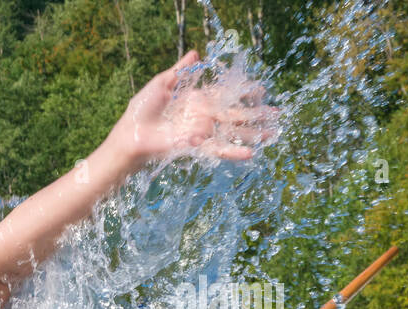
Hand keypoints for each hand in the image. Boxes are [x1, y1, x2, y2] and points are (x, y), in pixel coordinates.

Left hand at [110, 50, 278, 167]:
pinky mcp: (196, 146)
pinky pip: (218, 150)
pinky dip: (233, 152)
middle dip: (256, 115)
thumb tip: (196, 54)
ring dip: (252, 135)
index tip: (261, 90)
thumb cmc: (142, 110)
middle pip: (235, 115)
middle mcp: (203, 117)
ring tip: (272, 135)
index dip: (243, 92)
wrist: (130, 134)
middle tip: (277, 114)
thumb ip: (180, 71)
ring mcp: (201, 132)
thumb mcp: (161, 84)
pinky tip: (250, 154)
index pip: (226, 95)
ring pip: (231, 133)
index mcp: (197, 101)